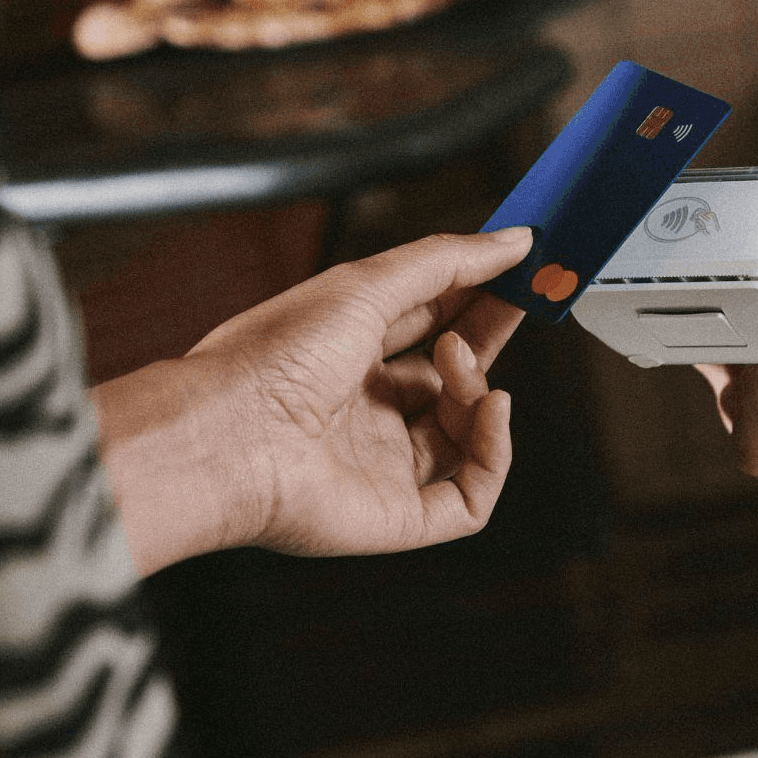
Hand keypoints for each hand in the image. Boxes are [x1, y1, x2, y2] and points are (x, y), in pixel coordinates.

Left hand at [93, 227, 533, 575]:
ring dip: (482, 390)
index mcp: (347, 358)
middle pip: (452, 380)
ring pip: (467, 436)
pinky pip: (473, 496)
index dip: (476, 299)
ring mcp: (383, 467)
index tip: (519, 272)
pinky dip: (495, 451)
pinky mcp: (400, 516)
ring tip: (460, 363)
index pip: (430, 326)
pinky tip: (491, 409)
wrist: (231, 433)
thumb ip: (447, 261)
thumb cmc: (275, 357)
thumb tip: (513, 241)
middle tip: (527, 302)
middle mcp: (365, 413)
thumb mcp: (368, 284)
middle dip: (488, 340)